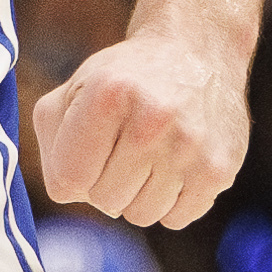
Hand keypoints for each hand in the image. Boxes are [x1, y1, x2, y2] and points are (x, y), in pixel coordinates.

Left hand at [33, 28, 246, 228]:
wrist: (194, 52)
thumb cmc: (125, 79)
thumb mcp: (75, 88)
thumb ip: (53, 139)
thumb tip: (66, 190)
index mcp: (108, 95)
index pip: (68, 178)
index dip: (71, 171)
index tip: (85, 150)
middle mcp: (152, 120)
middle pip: (104, 200)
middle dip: (103, 180)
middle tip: (119, 148)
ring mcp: (190, 148)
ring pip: (140, 215)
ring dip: (136, 195)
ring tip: (146, 156)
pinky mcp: (219, 169)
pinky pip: (175, 219)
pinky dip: (167, 202)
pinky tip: (172, 166)